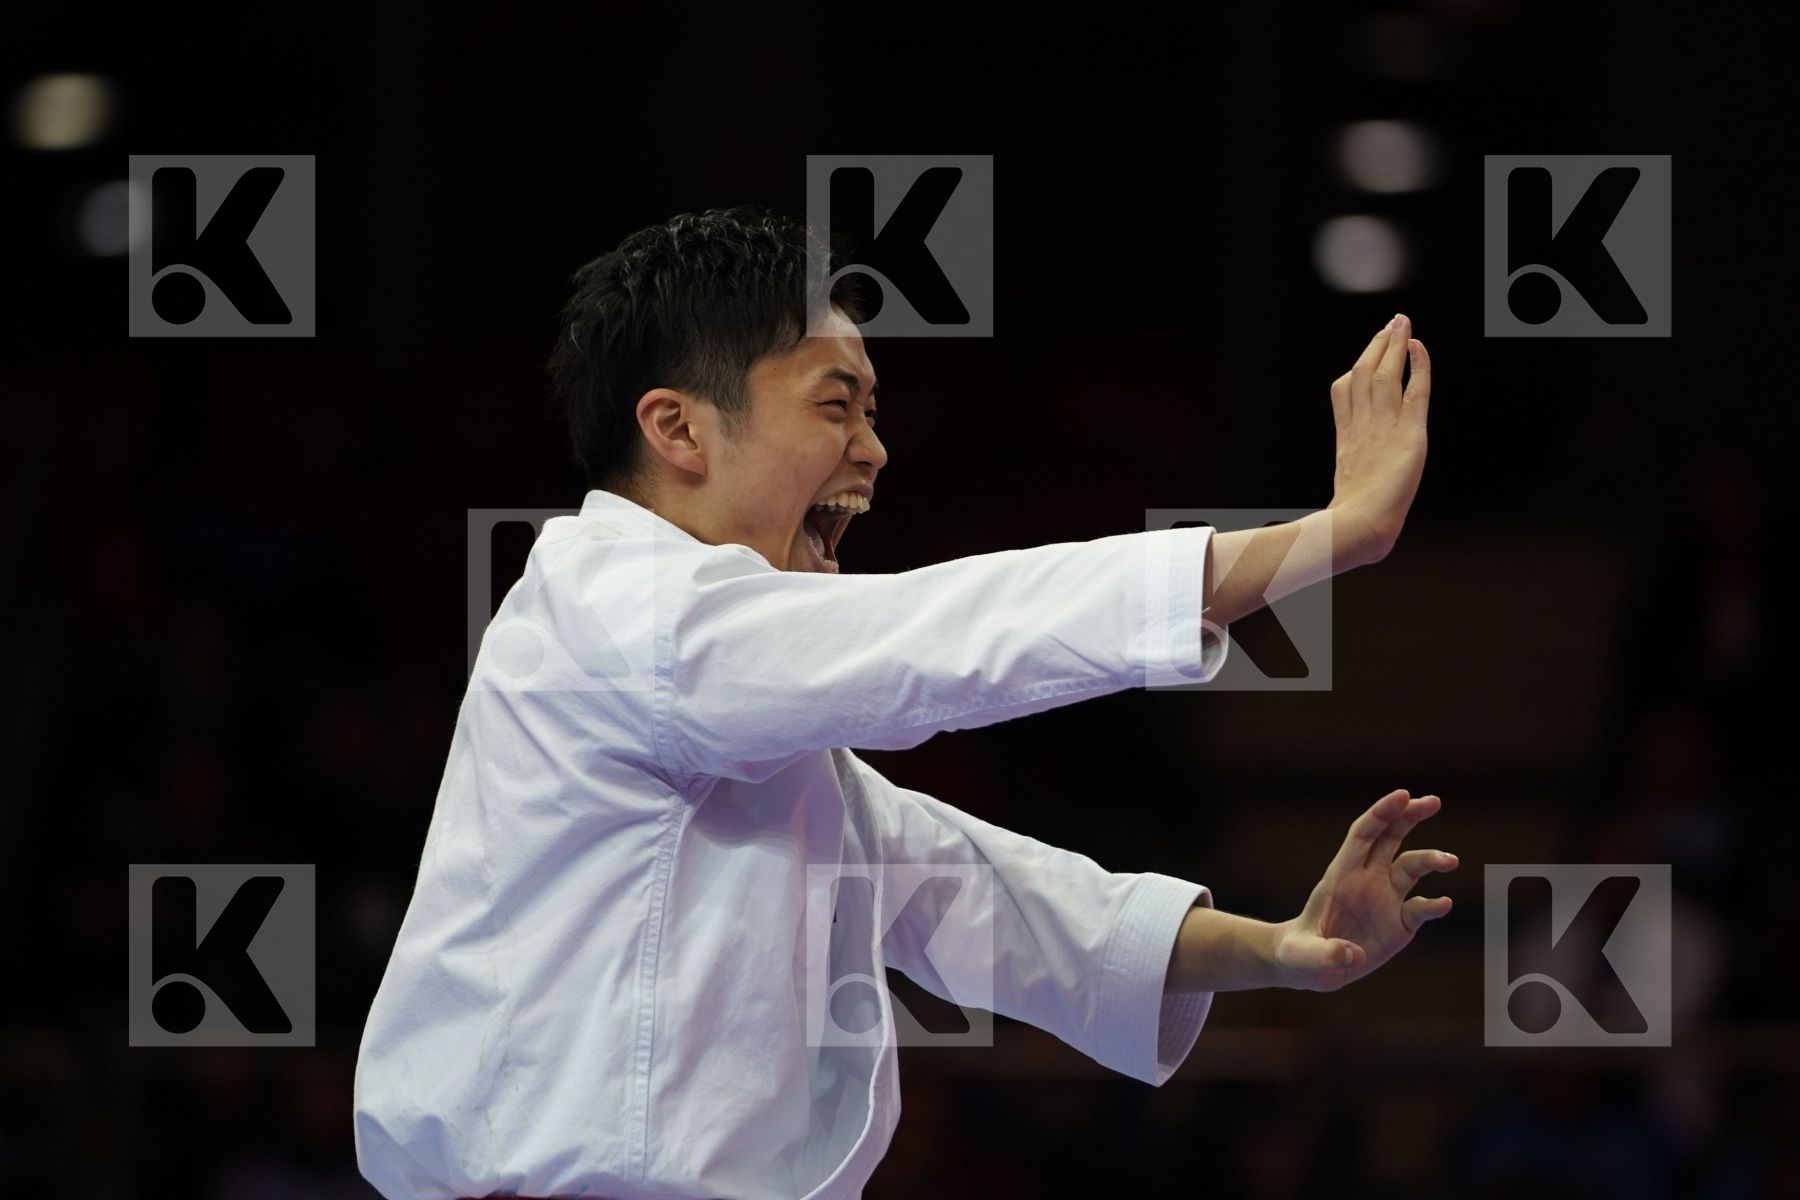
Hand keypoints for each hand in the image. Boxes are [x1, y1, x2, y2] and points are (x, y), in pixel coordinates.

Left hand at [1272, 789, 1456, 992]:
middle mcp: (1367, 880)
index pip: (1363, 834)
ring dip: (1431, 859)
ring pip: (1412, 867)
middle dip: (1410, 816)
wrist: (1310, 968)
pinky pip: (1421, 909)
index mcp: (1340, 875)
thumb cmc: (1298, 954)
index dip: (1382, 813)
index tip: (1403, 795)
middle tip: (1433, 801)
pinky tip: (1444, 904)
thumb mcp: (1301, 956)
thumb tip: (1353, 955)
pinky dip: (1434, 905)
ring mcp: (1385, 900)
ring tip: (1450, 861)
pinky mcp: (1399, 924)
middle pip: (1391, 838)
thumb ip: (1324, 954)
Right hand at [1326, 315, 1430, 566]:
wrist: (1357, 528)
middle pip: (1362, 375)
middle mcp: (1360, 427)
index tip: (1362, 357)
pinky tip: (1418, 348)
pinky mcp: (1408, 433)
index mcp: (1345, 442)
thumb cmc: (1347, 531)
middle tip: (1389, 324)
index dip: (1354, 371)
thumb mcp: (1341, 507)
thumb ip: (1342, 504)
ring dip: (1393, 345)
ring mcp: (1382, 427)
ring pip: (1385, 375)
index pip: (1345, 395)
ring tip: (1401, 323)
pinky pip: (1413, 390)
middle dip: (1375, 347)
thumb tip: (1334, 534)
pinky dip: (1417, 366)